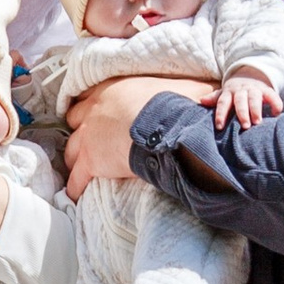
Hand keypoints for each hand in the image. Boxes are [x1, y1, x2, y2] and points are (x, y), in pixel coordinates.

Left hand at [63, 75, 215, 197]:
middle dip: (81, 130)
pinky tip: (76, 195)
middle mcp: (93, 110)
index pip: (90, 95)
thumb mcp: (186, 88)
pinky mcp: (90, 161)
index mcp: (112, 88)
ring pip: (71, 150)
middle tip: (89, 139)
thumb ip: (191, 89)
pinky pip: (76, 179)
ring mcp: (88, 136)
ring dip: (76, 159)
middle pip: (75, 120)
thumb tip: (212, 91)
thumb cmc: (176, 104)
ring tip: (81, 167)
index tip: (95, 112)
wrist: (165, 126)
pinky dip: (75, 188)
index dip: (93, 106)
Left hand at [218, 72, 281, 129]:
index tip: (219, 126)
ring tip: (258, 122)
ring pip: (255, 98)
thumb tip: (201, 100)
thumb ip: (215, 98)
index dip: (220, 114)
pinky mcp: (267, 90)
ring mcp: (255, 90)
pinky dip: (275, 103)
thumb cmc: (235, 91)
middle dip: (242, 113)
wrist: (250, 75)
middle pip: (240, 101)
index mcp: (229, 92)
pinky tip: (276, 114)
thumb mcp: (225, 93)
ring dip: (256, 109)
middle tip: (245, 126)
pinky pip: (272, 95)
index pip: (223, 102)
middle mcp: (242, 91)